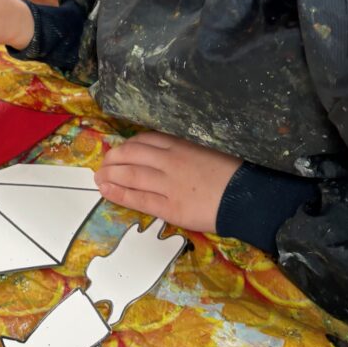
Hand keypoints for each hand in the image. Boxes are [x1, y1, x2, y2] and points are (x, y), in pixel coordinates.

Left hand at [94, 132, 242, 233]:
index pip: (146, 139)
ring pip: (131, 175)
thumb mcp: (211, 149)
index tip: (119, 149)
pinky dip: (120, 194)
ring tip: (99, 177)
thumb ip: (187, 149)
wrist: (249, 197)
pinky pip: (139, 199)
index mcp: (182, 144)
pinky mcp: (170, 207)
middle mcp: (171, 160)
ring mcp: (169, 184)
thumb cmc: (236, 173)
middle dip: (114, 158)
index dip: (128, 145)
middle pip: (132, 154)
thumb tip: (167, 151)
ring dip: (111, 175)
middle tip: (103, 163)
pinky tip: (107, 192)